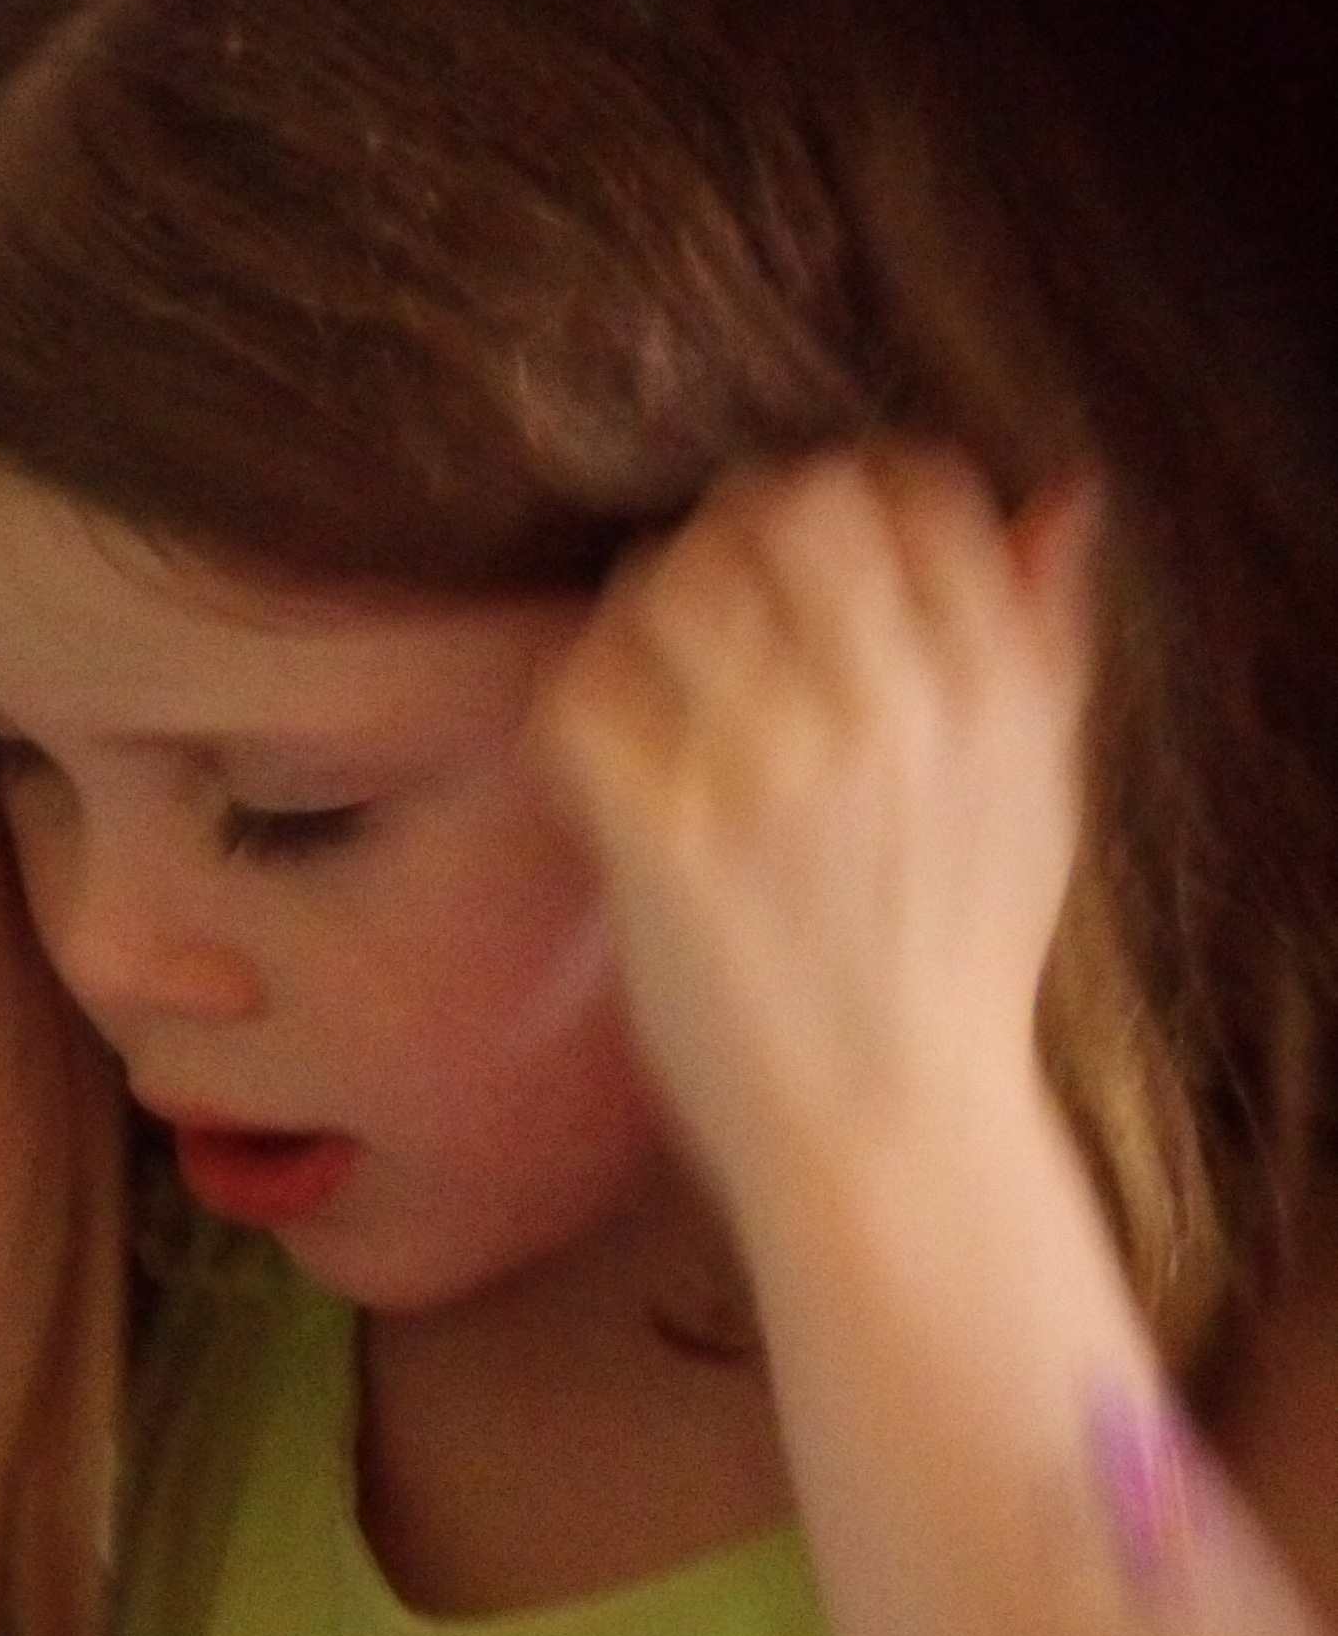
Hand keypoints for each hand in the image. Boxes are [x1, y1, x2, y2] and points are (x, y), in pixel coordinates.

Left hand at [540, 443, 1100, 1233]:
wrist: (889, 1138)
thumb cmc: (956, 975)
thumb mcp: (1039, 799)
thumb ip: (1044, 641)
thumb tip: (1055, 501)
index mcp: (988, 693)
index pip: (906, 497)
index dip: (844, 500)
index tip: (807, 555)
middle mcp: (883, 715)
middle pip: (781, 517)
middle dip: (735, 538)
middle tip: (710, 599)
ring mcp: (764, 773)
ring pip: (669, 588)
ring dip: (646, 609)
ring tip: (650, 670)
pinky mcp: (660, 839)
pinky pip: (581, 696)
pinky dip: (578, 697)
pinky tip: (599, 739)